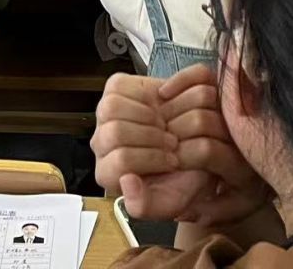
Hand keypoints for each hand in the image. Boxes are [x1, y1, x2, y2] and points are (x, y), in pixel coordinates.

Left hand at [92, 67, 269, 226]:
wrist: (190, 145)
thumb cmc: (179, 175)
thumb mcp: (170, 201)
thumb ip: (145, 206)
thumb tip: (127, 182)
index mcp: (108, 174)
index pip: (119, 162)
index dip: (150, 159)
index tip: (172, 160)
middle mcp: (101, 144)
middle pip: (113, 133)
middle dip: (150, 137)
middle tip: (172, 142)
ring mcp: (105, 115)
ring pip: (110, 108)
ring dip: (146, 116)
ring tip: (166, 125)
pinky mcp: (115, 90)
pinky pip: (118, 87)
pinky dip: (144, 94)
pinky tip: (160, 106)